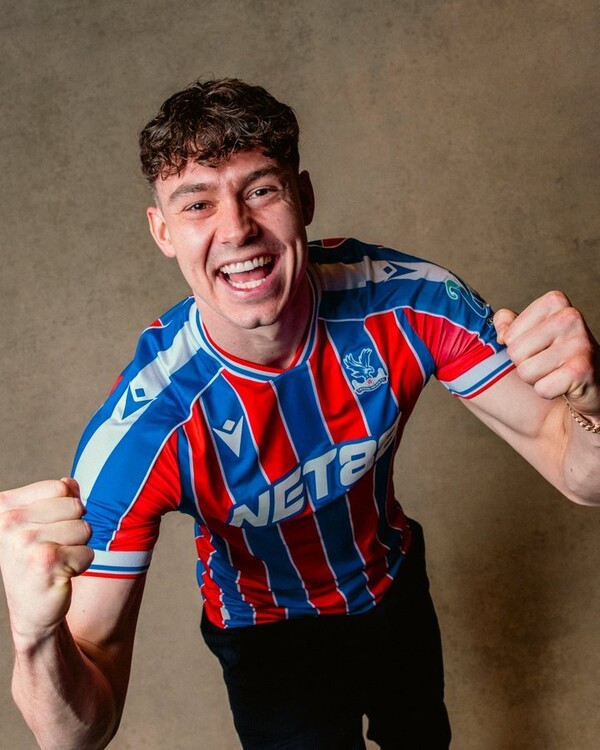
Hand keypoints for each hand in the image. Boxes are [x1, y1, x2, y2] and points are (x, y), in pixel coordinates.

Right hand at [0, 478, 93, 647]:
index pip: (62, 488)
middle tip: (53, 548)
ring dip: (78, 547)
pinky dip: (81, 564)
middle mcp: (9, 522)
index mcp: (5, 506)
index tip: (48, 527)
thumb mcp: (38, 524)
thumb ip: (56, 498)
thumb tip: (71, 483)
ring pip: (85, 529)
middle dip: (75, 528)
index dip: (67, 507)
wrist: (31, 609)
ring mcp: (26, 542)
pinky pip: (88, 552)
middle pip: (76, 507)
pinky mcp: (45, 563)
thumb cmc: (35, 560)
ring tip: (56, 561)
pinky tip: (60, 574)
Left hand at [494, 291, 599, 419]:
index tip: (539, 346)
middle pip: (515, 352)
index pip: (508, 335)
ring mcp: (579, 342)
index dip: (517, 347)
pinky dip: (548, 391)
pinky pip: (542, 388)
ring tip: (555, 371)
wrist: (590, 380)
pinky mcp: (582, 369)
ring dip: (536, 379)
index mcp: (554, 301)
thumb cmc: (554, 352)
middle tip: (548, 362)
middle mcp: (570, 316)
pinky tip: (564, 383)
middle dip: (525, 364)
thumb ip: (507, 324)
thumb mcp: (529, 331)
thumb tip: (501, 336)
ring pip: (526, 372)